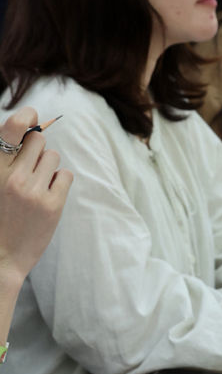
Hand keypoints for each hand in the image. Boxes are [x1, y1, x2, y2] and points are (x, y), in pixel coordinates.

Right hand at [0, 108, 71, 286]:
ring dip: (48, 168)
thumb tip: (31, 128)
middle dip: (38, 150)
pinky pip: (64, 175)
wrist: (2, 257)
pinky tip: (48, 196)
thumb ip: (7, 161)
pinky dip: (59, 183)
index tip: (32, 115)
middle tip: (31, 169)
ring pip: (53, 156)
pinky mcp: (52, 205)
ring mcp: (33, 190)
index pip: (12, 127)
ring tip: (37, 186)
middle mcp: (12, 176)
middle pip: (38, 139)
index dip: (26, 115)